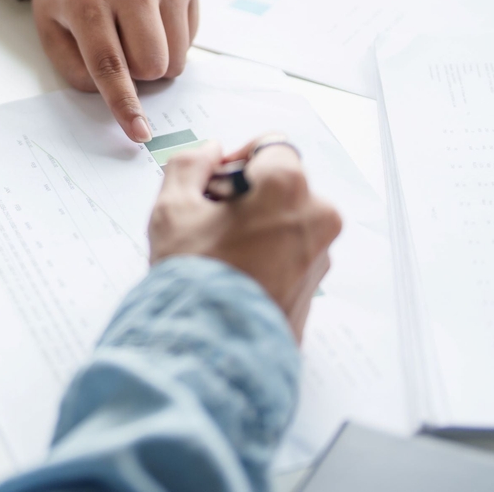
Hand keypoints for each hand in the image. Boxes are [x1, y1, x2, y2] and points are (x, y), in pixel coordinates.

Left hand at [28, 0, 198, 141]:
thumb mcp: (52, 32)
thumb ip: (79, 72)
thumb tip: (124, 98)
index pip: (110, 65)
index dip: (125, 105)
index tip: (140, 134)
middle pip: (152, 66)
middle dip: (137, 75)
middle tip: (117, 51)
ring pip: (176, 59)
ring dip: (155, 61)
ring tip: (132, 33)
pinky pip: (189, 41)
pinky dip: (170, 42)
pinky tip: (149, 19)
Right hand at [146, 138, 341, 339]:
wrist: (213, 348)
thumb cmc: (195, 278)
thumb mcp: (173, 207)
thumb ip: (188, 165)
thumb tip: (208, 153)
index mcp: (288, 186)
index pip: (270, 145)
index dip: (236, 158)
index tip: (215, 179)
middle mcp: (316, 216)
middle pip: (281, 184)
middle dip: (247, 193)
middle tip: (209, 218)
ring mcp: (320, 254)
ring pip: (287, 219)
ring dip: (257, 224)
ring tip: (218, 251)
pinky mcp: (316, 285)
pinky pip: (291, 252)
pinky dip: (267, 253)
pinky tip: (233, 273)